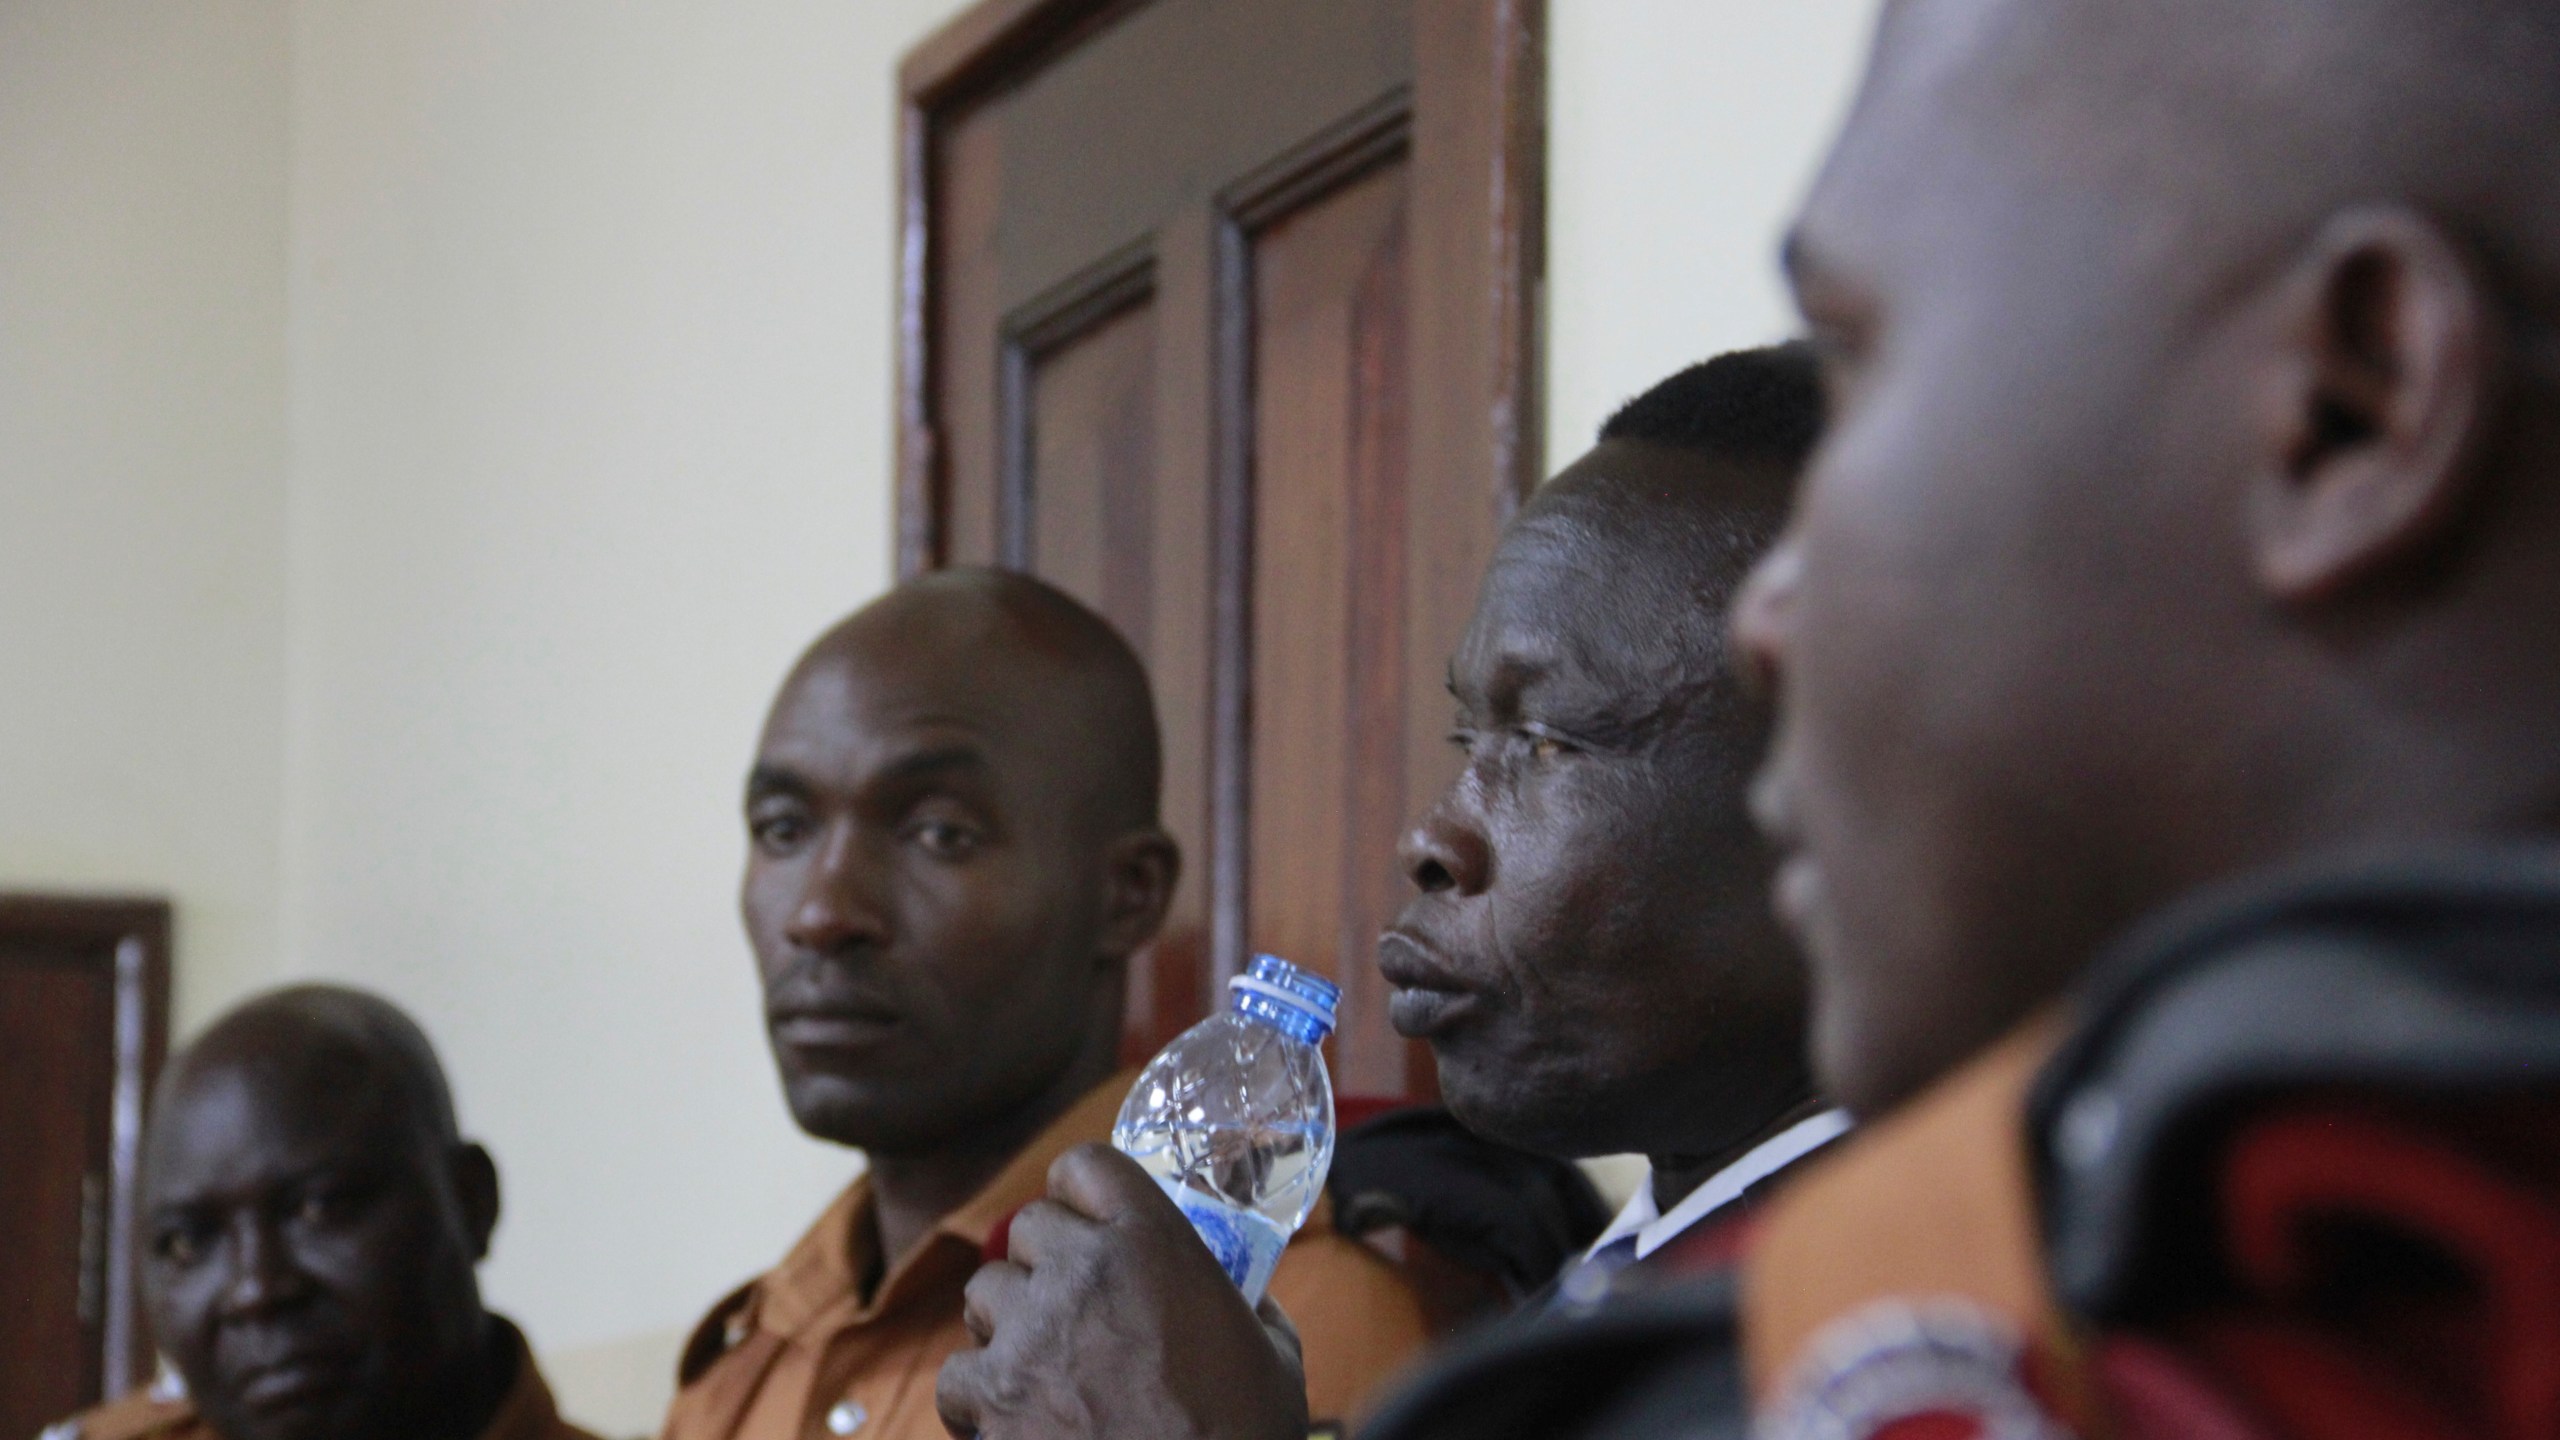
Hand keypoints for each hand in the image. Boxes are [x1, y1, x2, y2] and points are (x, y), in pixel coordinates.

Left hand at [936, 1143, 1309, 1439]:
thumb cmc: (1244, 1436)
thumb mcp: (1273, 1352)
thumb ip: (1247, 1304)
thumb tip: (1244, 1295)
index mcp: (1155, 1243)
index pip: (1085, 1166)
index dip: (1080, 1191)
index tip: (1086, 1218)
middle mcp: (1084, 1272)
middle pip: (1027, 1228)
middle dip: (1045, 1262)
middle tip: (1073, 1306)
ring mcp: (1032, 1334)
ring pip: (983, 1293)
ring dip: (1007, 1322)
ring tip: (1042, 1363)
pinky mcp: (994, 1399)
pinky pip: (955, 1375)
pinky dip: (975, 1398)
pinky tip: (1010, 1417)